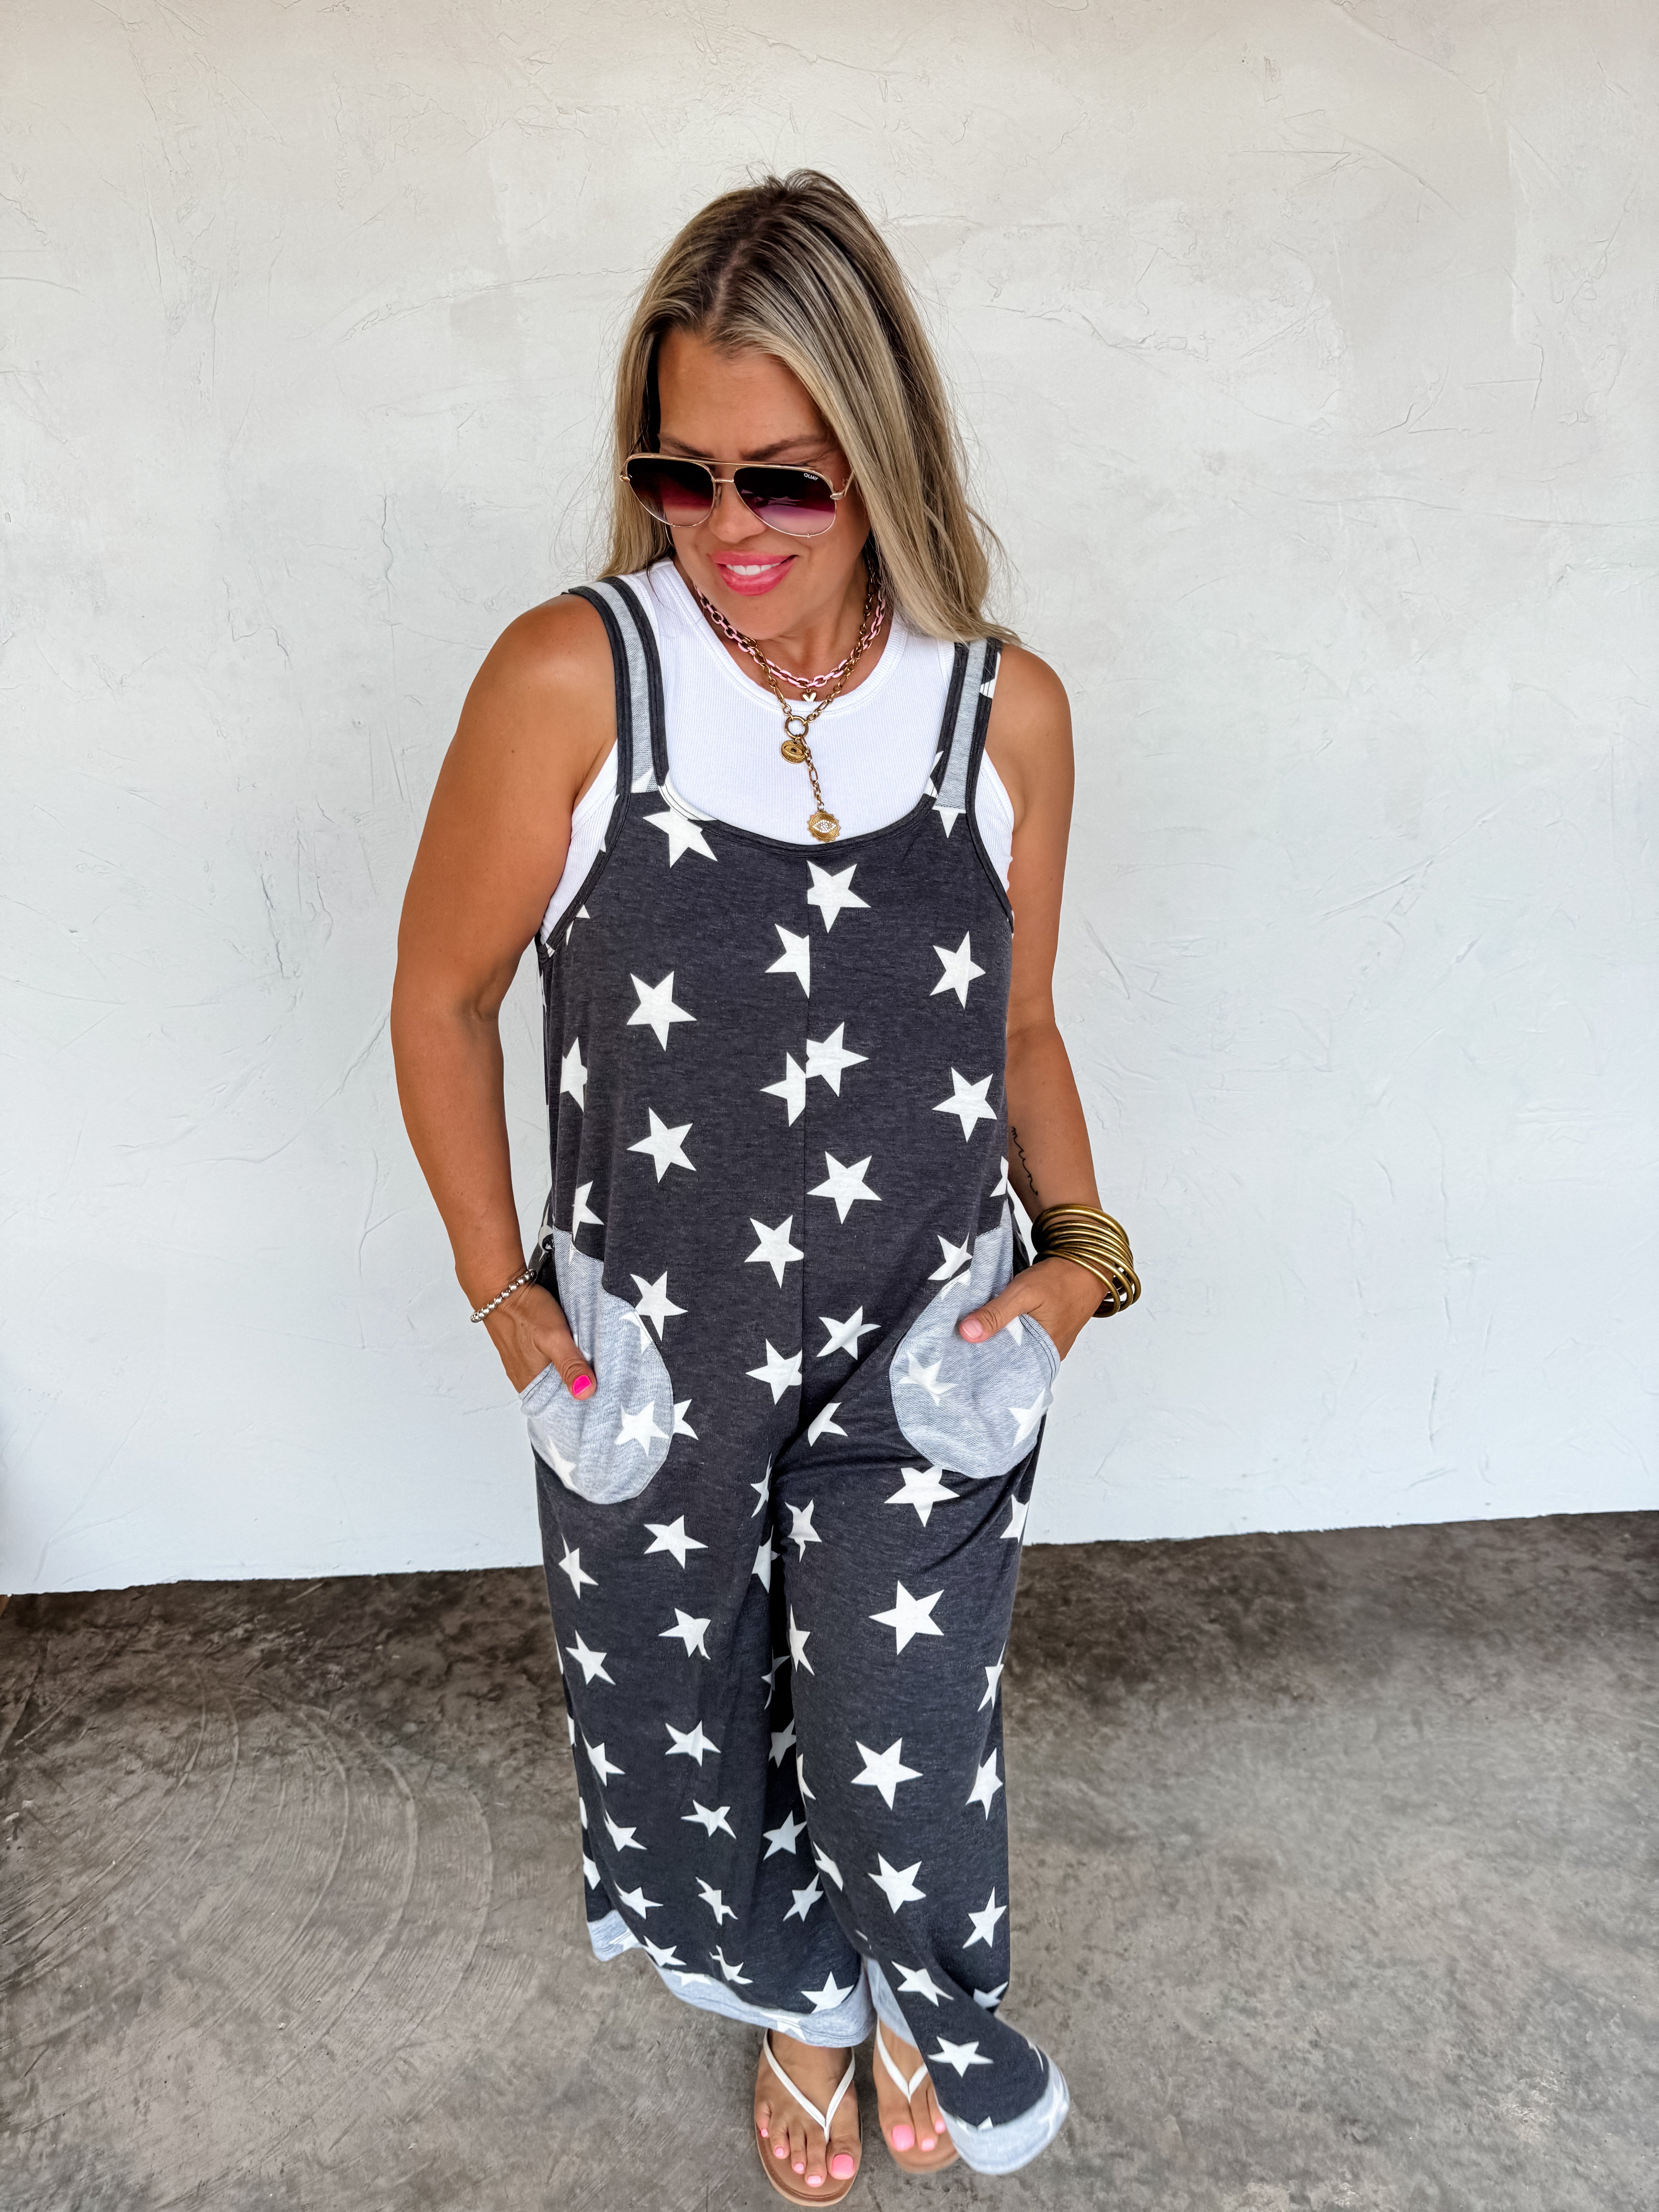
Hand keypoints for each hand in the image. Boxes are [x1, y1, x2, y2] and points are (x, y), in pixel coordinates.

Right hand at [484, 1280, 596, 1397]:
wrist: (501, 1286)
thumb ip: (570, 1365)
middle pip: (557, 1391)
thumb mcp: (555, 1337)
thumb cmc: (525, 1311)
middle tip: (601, 1376)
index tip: (601, 1395)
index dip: (580, 1401)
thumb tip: (585, 1393)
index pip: (558, 1405)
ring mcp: (523, 1362)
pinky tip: (571, 1350)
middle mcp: (524, 1377)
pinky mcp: (525, 1348)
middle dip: (577, 1385)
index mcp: (529, 1383)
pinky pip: (546, 1361)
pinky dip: (560, 1358)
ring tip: (589, 1363)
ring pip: (552, 1375)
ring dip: (569, 1369)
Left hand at [957, 1254, 1100, 1361]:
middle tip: (964, 1341)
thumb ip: (995, 1314)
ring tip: (977, 1331)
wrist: (1087, 1264)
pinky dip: (1012, 1330)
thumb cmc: (1061, 1279)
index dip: (984, 1361)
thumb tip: (967, 1333)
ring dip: (1001, 1338)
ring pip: (1018, 1346)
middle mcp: (1049, 1353)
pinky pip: (1026, 1336)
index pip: (1008, 1368)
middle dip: (990, 1350)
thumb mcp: (1023, 1293)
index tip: (962, 1353)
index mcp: (1046, 1352)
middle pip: (1012, 1359)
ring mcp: (1051, 1342)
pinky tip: (998, 1322)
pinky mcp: (1049, 1331)